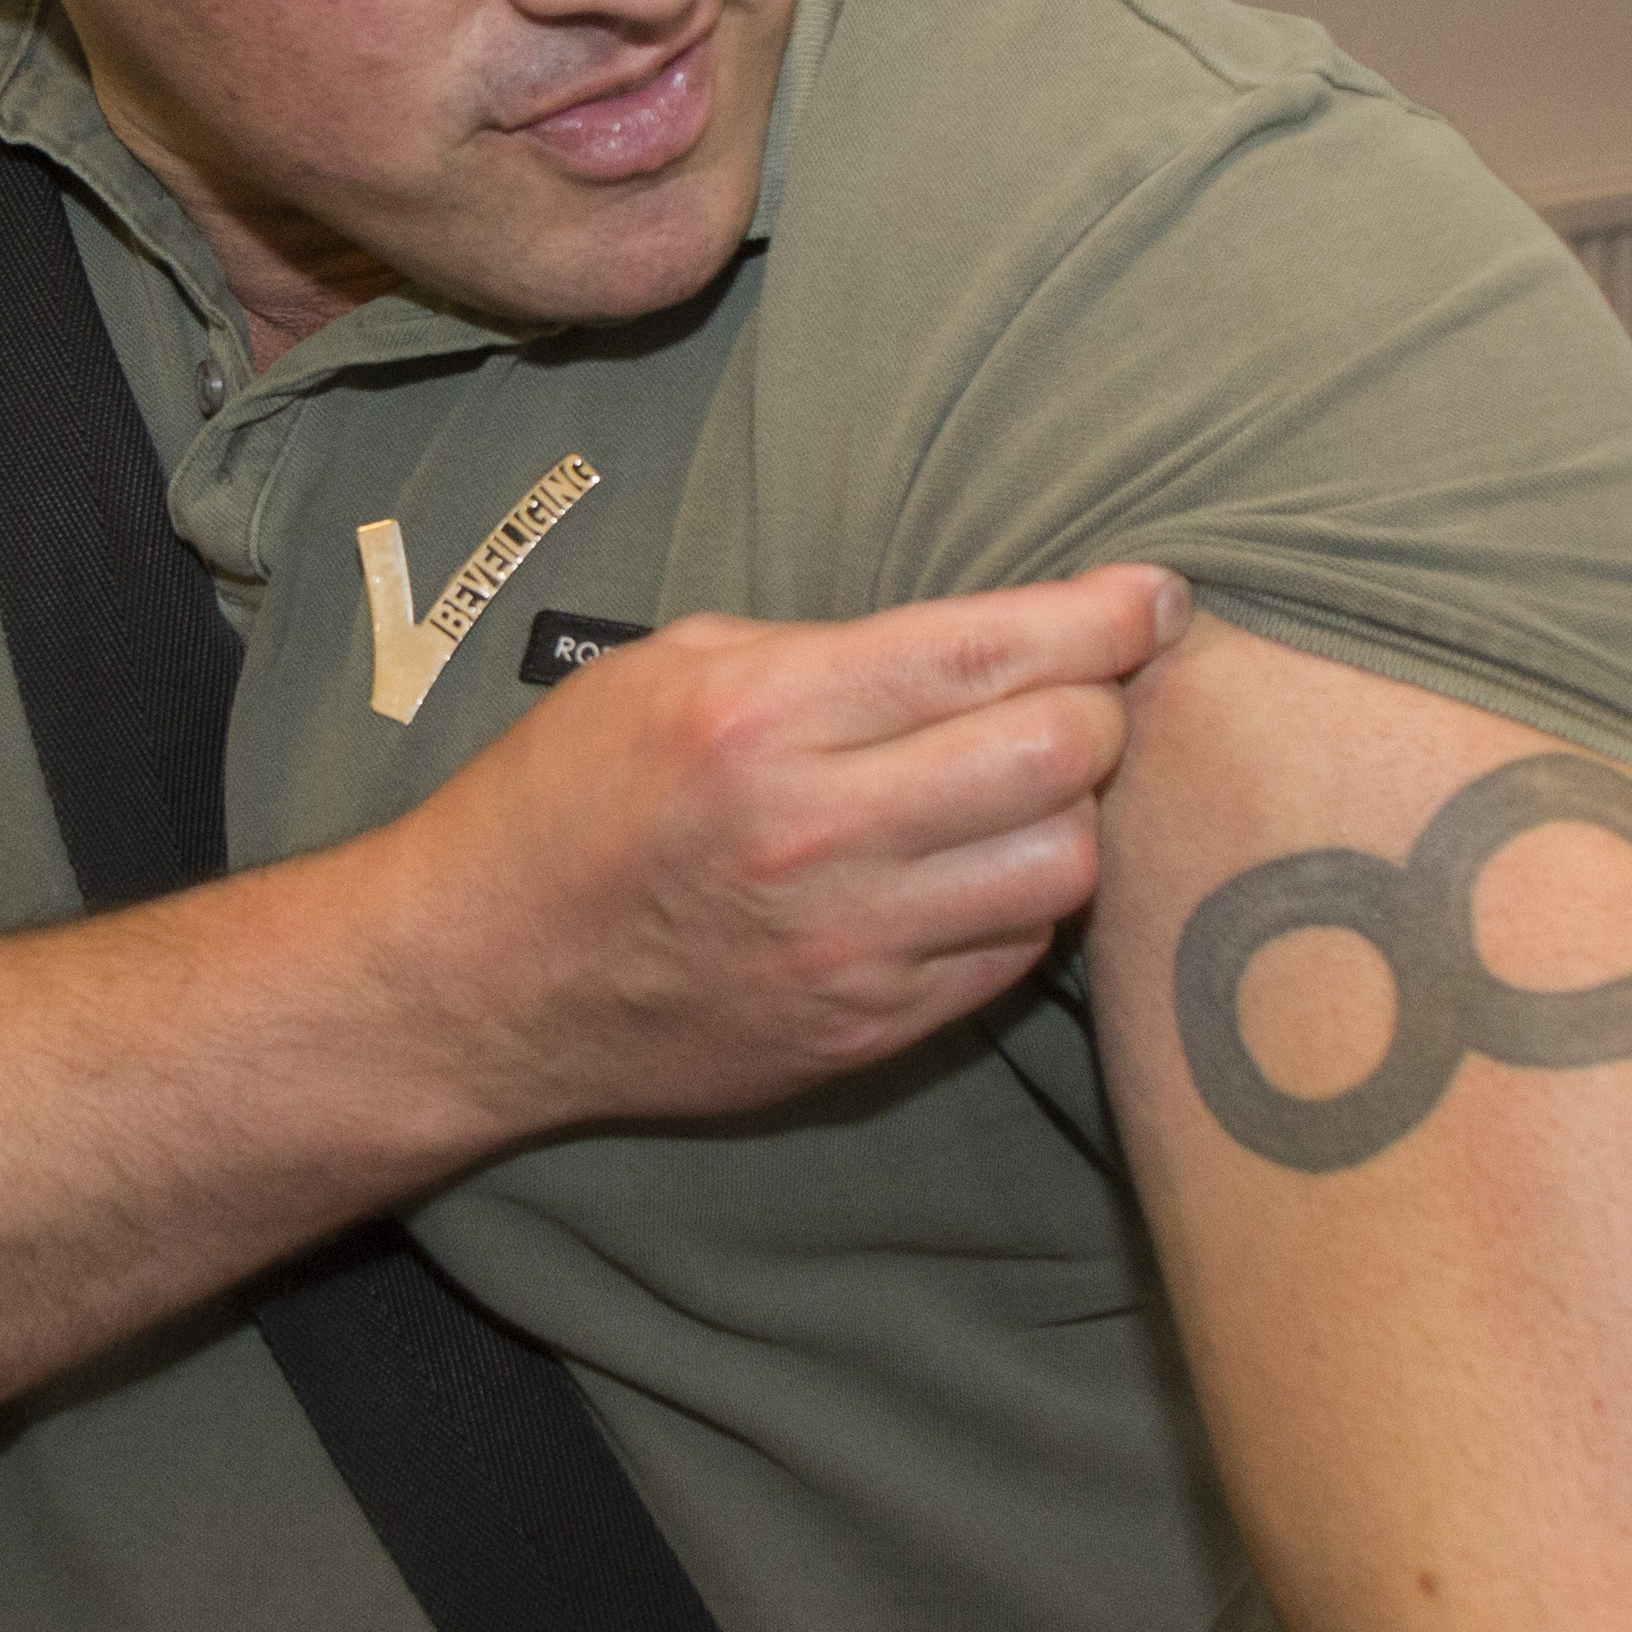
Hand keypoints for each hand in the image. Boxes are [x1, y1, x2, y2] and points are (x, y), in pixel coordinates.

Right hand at [383, 561, 1189, 1133]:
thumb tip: (1001, 640)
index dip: (1111, 615)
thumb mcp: (672, 668)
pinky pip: (1011, 958)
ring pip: (1066, 867)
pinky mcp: (861, 1033)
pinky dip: (1016, 905)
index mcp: (766, 712)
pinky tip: (969, 873)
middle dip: (1102, 708)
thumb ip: (835, 651)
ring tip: (1023, 790)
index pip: (999, 649)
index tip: (1154, 598)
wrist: (478, 979)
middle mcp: (816, 831)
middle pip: (1065, 754)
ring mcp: (846, 947)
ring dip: (1069, 815)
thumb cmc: (567, 797)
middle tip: (1082, 693)